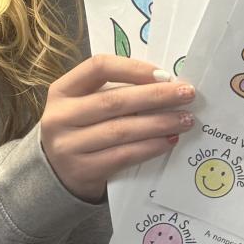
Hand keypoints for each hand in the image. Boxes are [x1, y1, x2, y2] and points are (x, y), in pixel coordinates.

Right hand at [40, 54, 195, 201]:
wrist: (56, 175)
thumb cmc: (80, 131)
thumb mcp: (84, 106)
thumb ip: (113, 92)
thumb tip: (165, 84)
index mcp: (62, 90)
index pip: (98, 67)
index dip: (133, 68)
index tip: (164, 74)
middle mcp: (60, 116)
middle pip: (114, 101)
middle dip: (156, 96)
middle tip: (187, 94)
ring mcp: (68, 146)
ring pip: (121, 130)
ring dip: (159, 123)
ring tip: (185, 119)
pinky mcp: (82, 170)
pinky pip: (123, 155)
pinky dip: (149, 147)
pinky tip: (168, 141)